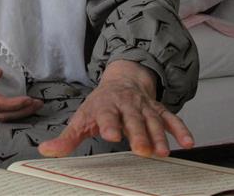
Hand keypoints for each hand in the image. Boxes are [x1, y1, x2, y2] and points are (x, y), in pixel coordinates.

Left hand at [38, 60, 193, 157]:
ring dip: (159, 136)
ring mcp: (144, 106)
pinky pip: (171, 119)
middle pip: (133, 119)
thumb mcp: (81, 118)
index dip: (109, 124)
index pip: (106, 115)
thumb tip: (45, 151)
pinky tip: (187, 143)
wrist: (122, 80)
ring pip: (153, 120)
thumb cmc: (100, 105)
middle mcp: (126, 104)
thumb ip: (67, 138)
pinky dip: (180, 129)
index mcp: (105, 106)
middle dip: (138, 134)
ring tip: (163, 153)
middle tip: (142, 150)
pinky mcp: (158, 109)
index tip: (111, 135)